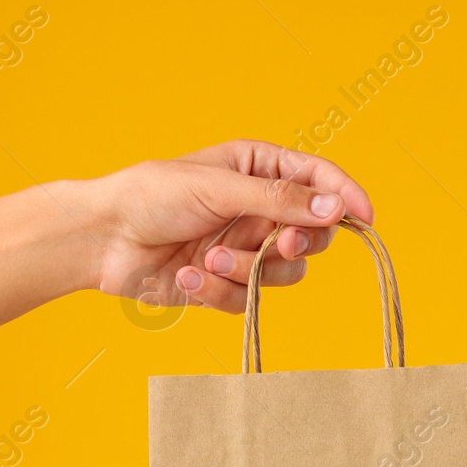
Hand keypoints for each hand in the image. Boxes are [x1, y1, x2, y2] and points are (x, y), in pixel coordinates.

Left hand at [79, 139, 374, 313]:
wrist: (102, 240)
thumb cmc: (151, 196)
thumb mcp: (219, 187)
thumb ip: (280, 199)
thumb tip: (335, 207)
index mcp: (258, 168)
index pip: (319, 179)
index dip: (345, 196)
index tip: (363, 217)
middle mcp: (258, 209)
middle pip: (312, 234)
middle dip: (295, 243)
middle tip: (278, 245)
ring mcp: (244, 249)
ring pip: (283, 273)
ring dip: (248, 270)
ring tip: (208, 259)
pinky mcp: (226, 285)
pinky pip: (248, 299)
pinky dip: (220, 291)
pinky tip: (187, 277)